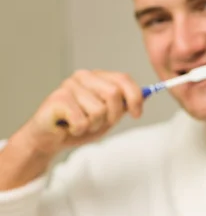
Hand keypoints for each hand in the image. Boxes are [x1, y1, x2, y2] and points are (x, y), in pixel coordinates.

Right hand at [16, 69, 143, 156]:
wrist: (48, 139)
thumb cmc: (79, 125)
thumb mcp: (108, 116)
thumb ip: (125, 105)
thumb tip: (148, 94)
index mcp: (97, 77)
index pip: (124, 79)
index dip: (135, 97)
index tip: (137, 114)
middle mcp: (83, 77)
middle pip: (114, 93)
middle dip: (113, 115)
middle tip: (101, 123)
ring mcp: (69, 86)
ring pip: (99, 110)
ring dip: (94, 125)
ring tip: (81, 124)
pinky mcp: (58, 99)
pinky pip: (83, 120)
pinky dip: (80, 130)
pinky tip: (70, 127)